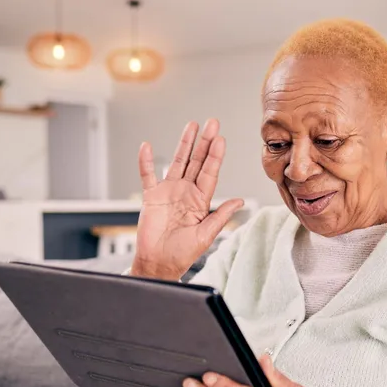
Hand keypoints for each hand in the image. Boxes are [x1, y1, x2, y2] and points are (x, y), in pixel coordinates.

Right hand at [131, 119, 243, 280]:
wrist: (159, 263)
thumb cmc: (183, 253)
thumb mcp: (206, 234)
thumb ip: (221, 215)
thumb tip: (240, 201)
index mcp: (201, 200)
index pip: (210, 172)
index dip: (215, 155)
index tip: (221, 139)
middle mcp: (186, 191)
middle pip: (197, 161)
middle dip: (204, 142)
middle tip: (212, 123)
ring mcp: (169, 191)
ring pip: (177, 162)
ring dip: (183, 144)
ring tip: (191, 126)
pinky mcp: (151, 197)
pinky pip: (147, 175)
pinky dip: (146, 162)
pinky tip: (146, 147)